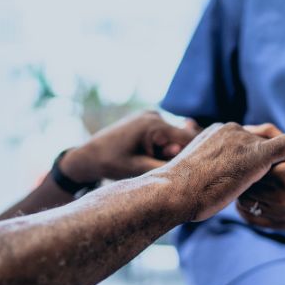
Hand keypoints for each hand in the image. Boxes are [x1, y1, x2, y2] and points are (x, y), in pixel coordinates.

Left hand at [60, 111, 198, 181]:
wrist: (89, 155)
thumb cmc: (113, 164)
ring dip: (169, 150)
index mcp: (154, 125)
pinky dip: (163, 145)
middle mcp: (154, 115)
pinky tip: (148, 153)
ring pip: (174, 136)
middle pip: (182, 137)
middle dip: (177, 153)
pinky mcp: (148, 119)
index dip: (195, 153)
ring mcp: (151, 115)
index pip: (189, 138)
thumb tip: (192, 164)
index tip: (196, 168)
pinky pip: (165, 133)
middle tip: (159, 164)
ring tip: (150, 159)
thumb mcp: (141, 169)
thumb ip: (168, 164)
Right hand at [154, 122, 284, 221]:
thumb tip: (206, 181)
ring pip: (274, 143)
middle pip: (261, 138)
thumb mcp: (192, 174)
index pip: (244, 138)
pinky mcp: (257, 153)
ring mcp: (244, 140)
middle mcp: (231, 130)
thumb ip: (207, 169)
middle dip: (273, 153)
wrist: (175, 192)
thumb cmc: (178, 191)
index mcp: (216, 132)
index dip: (255, 152)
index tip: (263, 169)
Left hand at [236, 124, 284, 229]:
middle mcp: (280, 197)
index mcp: (283, 176)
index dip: (247, 162)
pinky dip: (244, 208)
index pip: (251, 167)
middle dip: (243, 177)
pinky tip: (249, 199)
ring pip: (244, 202)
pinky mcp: (278, 225)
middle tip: (242, 171)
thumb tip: (245, 129)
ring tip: (246, 184)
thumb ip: (271, 135)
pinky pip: (250, 217)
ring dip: (242, 192)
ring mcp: (279, 214)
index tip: (247, 158)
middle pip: (246, 185)